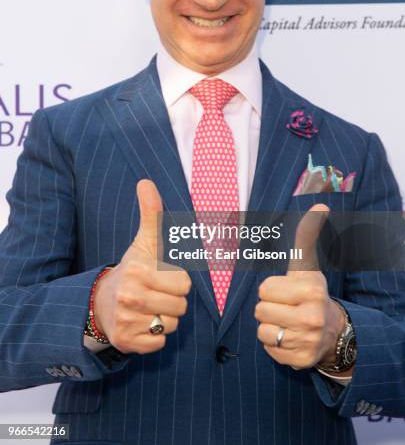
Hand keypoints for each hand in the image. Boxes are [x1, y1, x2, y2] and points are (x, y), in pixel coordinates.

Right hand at [92, 179, 191, 353]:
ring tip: (148, 308)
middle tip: (155, 293)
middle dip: (173, 300)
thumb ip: (151, 213)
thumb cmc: (133, 269)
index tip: (161, 277)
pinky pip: (160, 342)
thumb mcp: (144, 242)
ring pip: (171, 324)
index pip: (184, 283)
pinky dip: (155, 336)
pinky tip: (142, 324)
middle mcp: (129, 295)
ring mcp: (126, 320)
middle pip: (180, 306)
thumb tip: (146, 181)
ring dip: (165, 318)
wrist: (101, 302)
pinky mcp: (126, 342)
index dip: (177, 281)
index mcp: (138, 270)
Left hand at [255, 205, 345, 369]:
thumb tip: (320, 205)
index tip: (286, 291)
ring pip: (263, 332)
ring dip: (270, 327)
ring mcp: (308, 341)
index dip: (270, 289)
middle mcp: (312, 316)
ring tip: (286, 323)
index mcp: (311, 289)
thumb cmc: (309, 292)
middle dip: (268, 308)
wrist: (332, 330)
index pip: (264, 289)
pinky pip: (269, 350)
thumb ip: (307, 235)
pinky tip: (289, 338)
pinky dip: (275, 345)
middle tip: (285, 308)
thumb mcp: (306, 264)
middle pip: (260, 310)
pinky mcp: (300, 361)